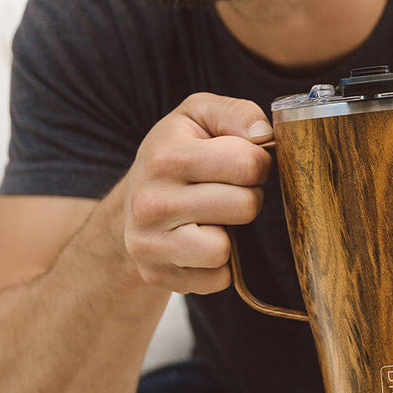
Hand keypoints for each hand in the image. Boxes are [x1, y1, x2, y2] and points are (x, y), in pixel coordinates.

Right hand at [122, 93, 271, 295]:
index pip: (247, 164)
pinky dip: (218, 265)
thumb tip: (263, 135)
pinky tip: (201, 242)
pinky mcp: (156, 274)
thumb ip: (236, 113)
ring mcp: (149, 243)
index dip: (257, 163)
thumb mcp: (198, 115)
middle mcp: (151, 201)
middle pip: (245, 207)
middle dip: (248, 198)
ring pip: (225, 250)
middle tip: (228, 192)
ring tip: (214, 217)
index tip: (243, 164)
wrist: (130, 204)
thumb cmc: (174, 154)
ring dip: (231, 235)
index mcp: (166, 156)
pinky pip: (216, 280)